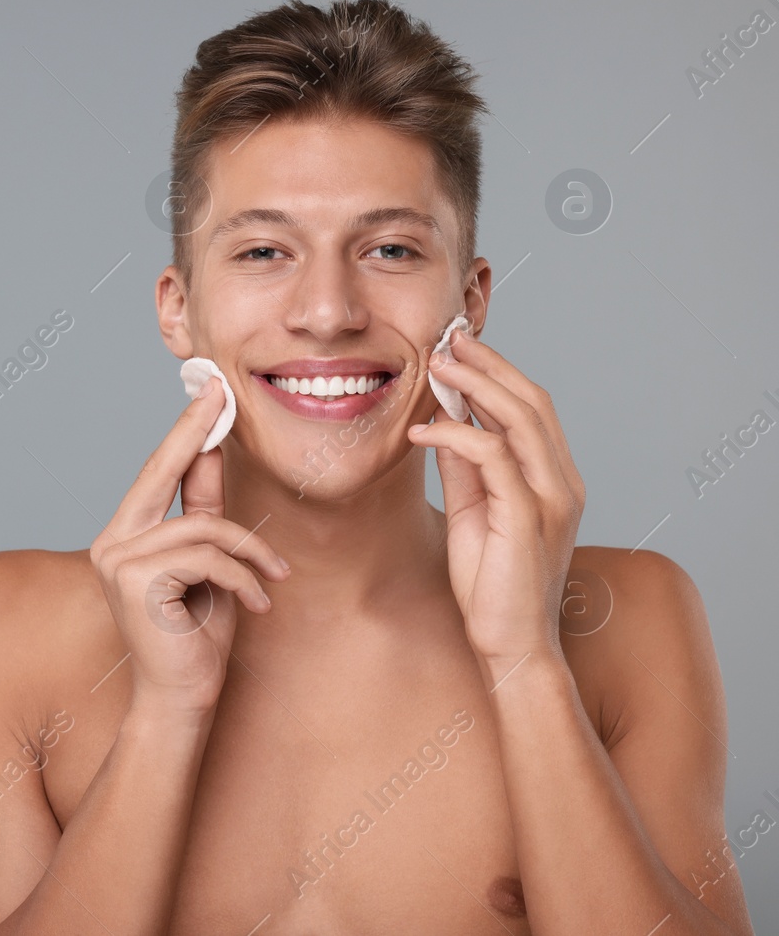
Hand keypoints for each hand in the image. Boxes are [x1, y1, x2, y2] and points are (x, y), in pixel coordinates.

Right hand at [88, 378, 291, 715]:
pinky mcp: (135, 580)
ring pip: (203, 526)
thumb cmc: (197, 637)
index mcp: (124, 535)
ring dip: (250, 554)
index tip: (210, 391)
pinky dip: (243, 577)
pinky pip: (206, 555)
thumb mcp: (211, 565)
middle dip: (194, 431)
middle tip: (223, 394)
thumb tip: (212, 450)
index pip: (157, 473)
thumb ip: (204, 511)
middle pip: (160, 472)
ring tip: (273, 581)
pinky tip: (257, 604)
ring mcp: (117, 560)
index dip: (185, 431)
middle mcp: (111, 541)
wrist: (183, 699)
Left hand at [406, 330, 585, 680]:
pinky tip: (423, 431)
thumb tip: (443, 423)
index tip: (459, 347)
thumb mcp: (473, 511)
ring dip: (475, 385)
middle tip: (448, 338)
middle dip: (489, 364)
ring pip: (521, 420)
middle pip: (532, 401)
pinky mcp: (528, 518)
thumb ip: (465, 468)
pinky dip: (456, 436)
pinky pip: (494, 457)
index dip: (498, 371)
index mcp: (554, 479)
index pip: (532, 407)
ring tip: (437, 363)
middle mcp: (562, 482)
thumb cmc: (492, 584)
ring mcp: (551, 499)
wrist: (511, 645)